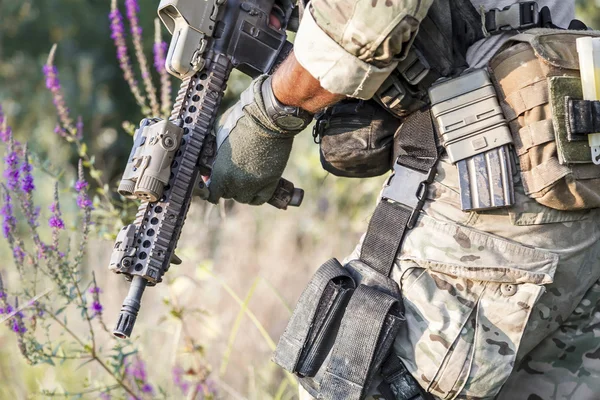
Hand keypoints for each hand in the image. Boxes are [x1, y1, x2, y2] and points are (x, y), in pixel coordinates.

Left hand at [207, 76, 298, 204]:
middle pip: (228, 195)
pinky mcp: (271, 182)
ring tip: (243, 182)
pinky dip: (256, 196)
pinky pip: (260, 199)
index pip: (212, 193)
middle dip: (227, 187)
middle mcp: (236, 183)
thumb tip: (212, 154)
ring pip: (244, 198)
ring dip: (242, 192)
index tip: (213, 187)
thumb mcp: (219, 133)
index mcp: (221, 171)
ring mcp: (254, 184)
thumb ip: (215, 149)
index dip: (212, 191)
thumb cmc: (241, 121)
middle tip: (230, 177)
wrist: (268, 120)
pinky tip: (255, 189)